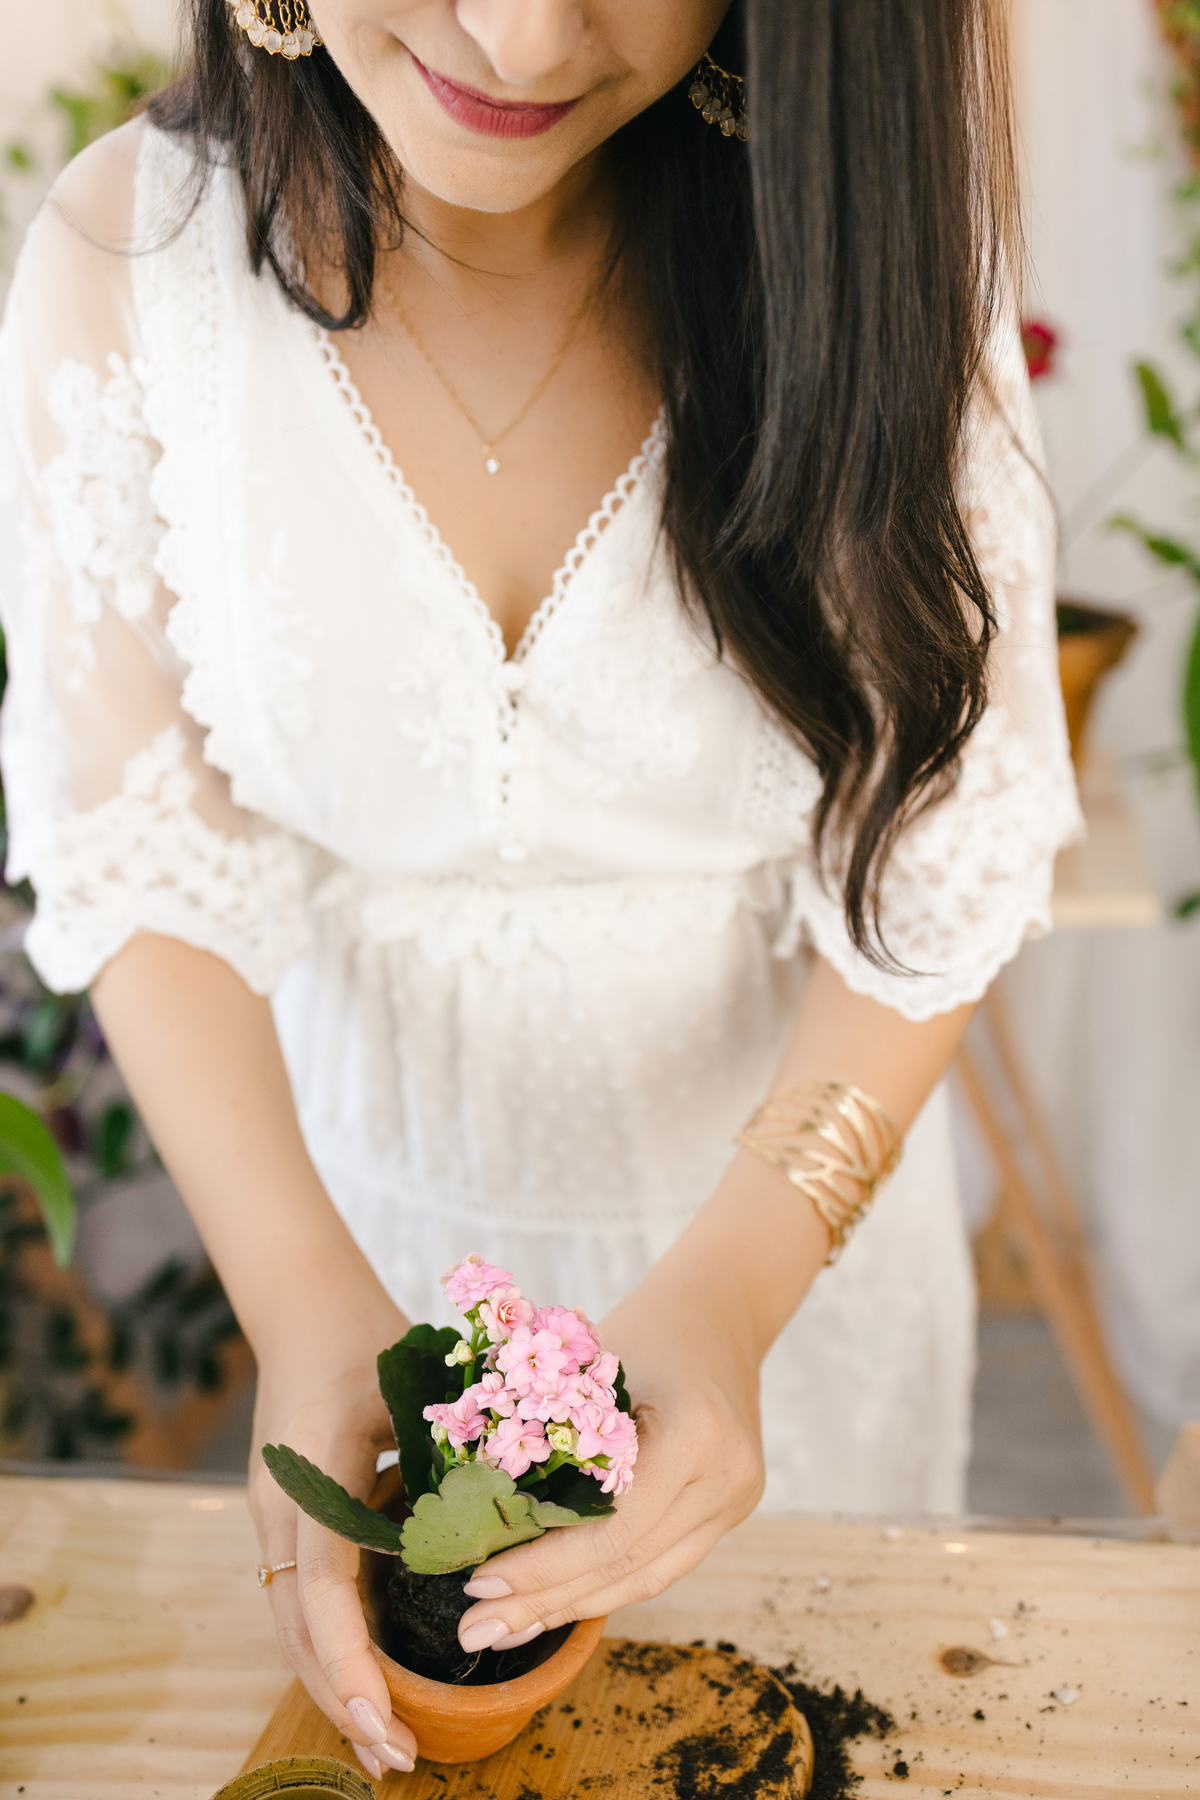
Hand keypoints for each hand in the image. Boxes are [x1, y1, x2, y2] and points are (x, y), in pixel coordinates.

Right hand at [248, 1329, 419, 1780]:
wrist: (308, 1307)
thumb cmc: (370, 1341)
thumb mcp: (414, 1390)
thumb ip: (447, 1454)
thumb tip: (506, 1523)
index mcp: (309, 1479)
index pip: (324, 1589)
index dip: (352, 1659)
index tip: (385, 1715)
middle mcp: (279, 1511)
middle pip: (300, 1630)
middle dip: (346, 1699)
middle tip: (399, 1759)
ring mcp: (276, 1520)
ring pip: (296, 1628)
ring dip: (336, 1688)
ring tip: (387, 1747)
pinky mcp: (288, 1524)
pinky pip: (304, 1604)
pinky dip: (332, 1653)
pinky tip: (367, 1689)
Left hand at [452, 1282, 764, 1653]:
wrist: (721, 1308)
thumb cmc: (642, 1325)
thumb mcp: (590, 1364)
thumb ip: (549, 1434)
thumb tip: (465, 1512)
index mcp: (694, 1430)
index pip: (612, 1529)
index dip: (543, 1567)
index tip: (476, 1582)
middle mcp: (727, 1475)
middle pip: (628, 1564)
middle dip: (545, 1602)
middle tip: (474, 1628)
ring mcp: (737, 1498)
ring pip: (647, 1577)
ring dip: (572, 1607)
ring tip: (504, 1629)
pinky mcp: (731, 1510)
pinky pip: (662, 1561)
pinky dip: (606, 1584)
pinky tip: (554, 1603)